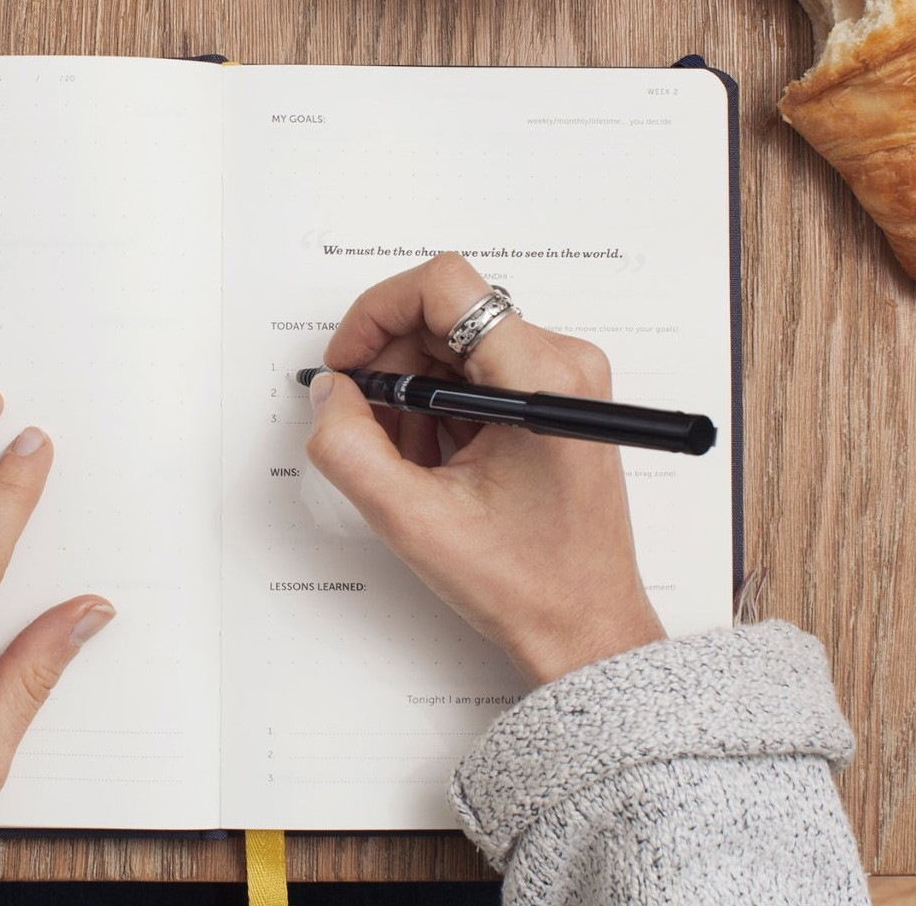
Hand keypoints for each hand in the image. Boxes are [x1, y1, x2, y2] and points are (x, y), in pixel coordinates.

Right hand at [307, 254, 663, 684]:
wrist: (585, 629)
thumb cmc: (527, 583)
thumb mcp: (413, 520)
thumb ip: (350, 447)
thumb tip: (330, 392)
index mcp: (541, 378)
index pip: (444, 286)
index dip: (377, 313)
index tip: (348, 364)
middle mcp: (563, 363)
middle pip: (445, 315)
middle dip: (392, 366)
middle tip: (367, 428)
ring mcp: (563, 381)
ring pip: (456, 346)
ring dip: (414, 394)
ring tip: (410, 463)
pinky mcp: (556, 400)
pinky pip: (478, 374)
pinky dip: (441, 410)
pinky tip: (437, 466)